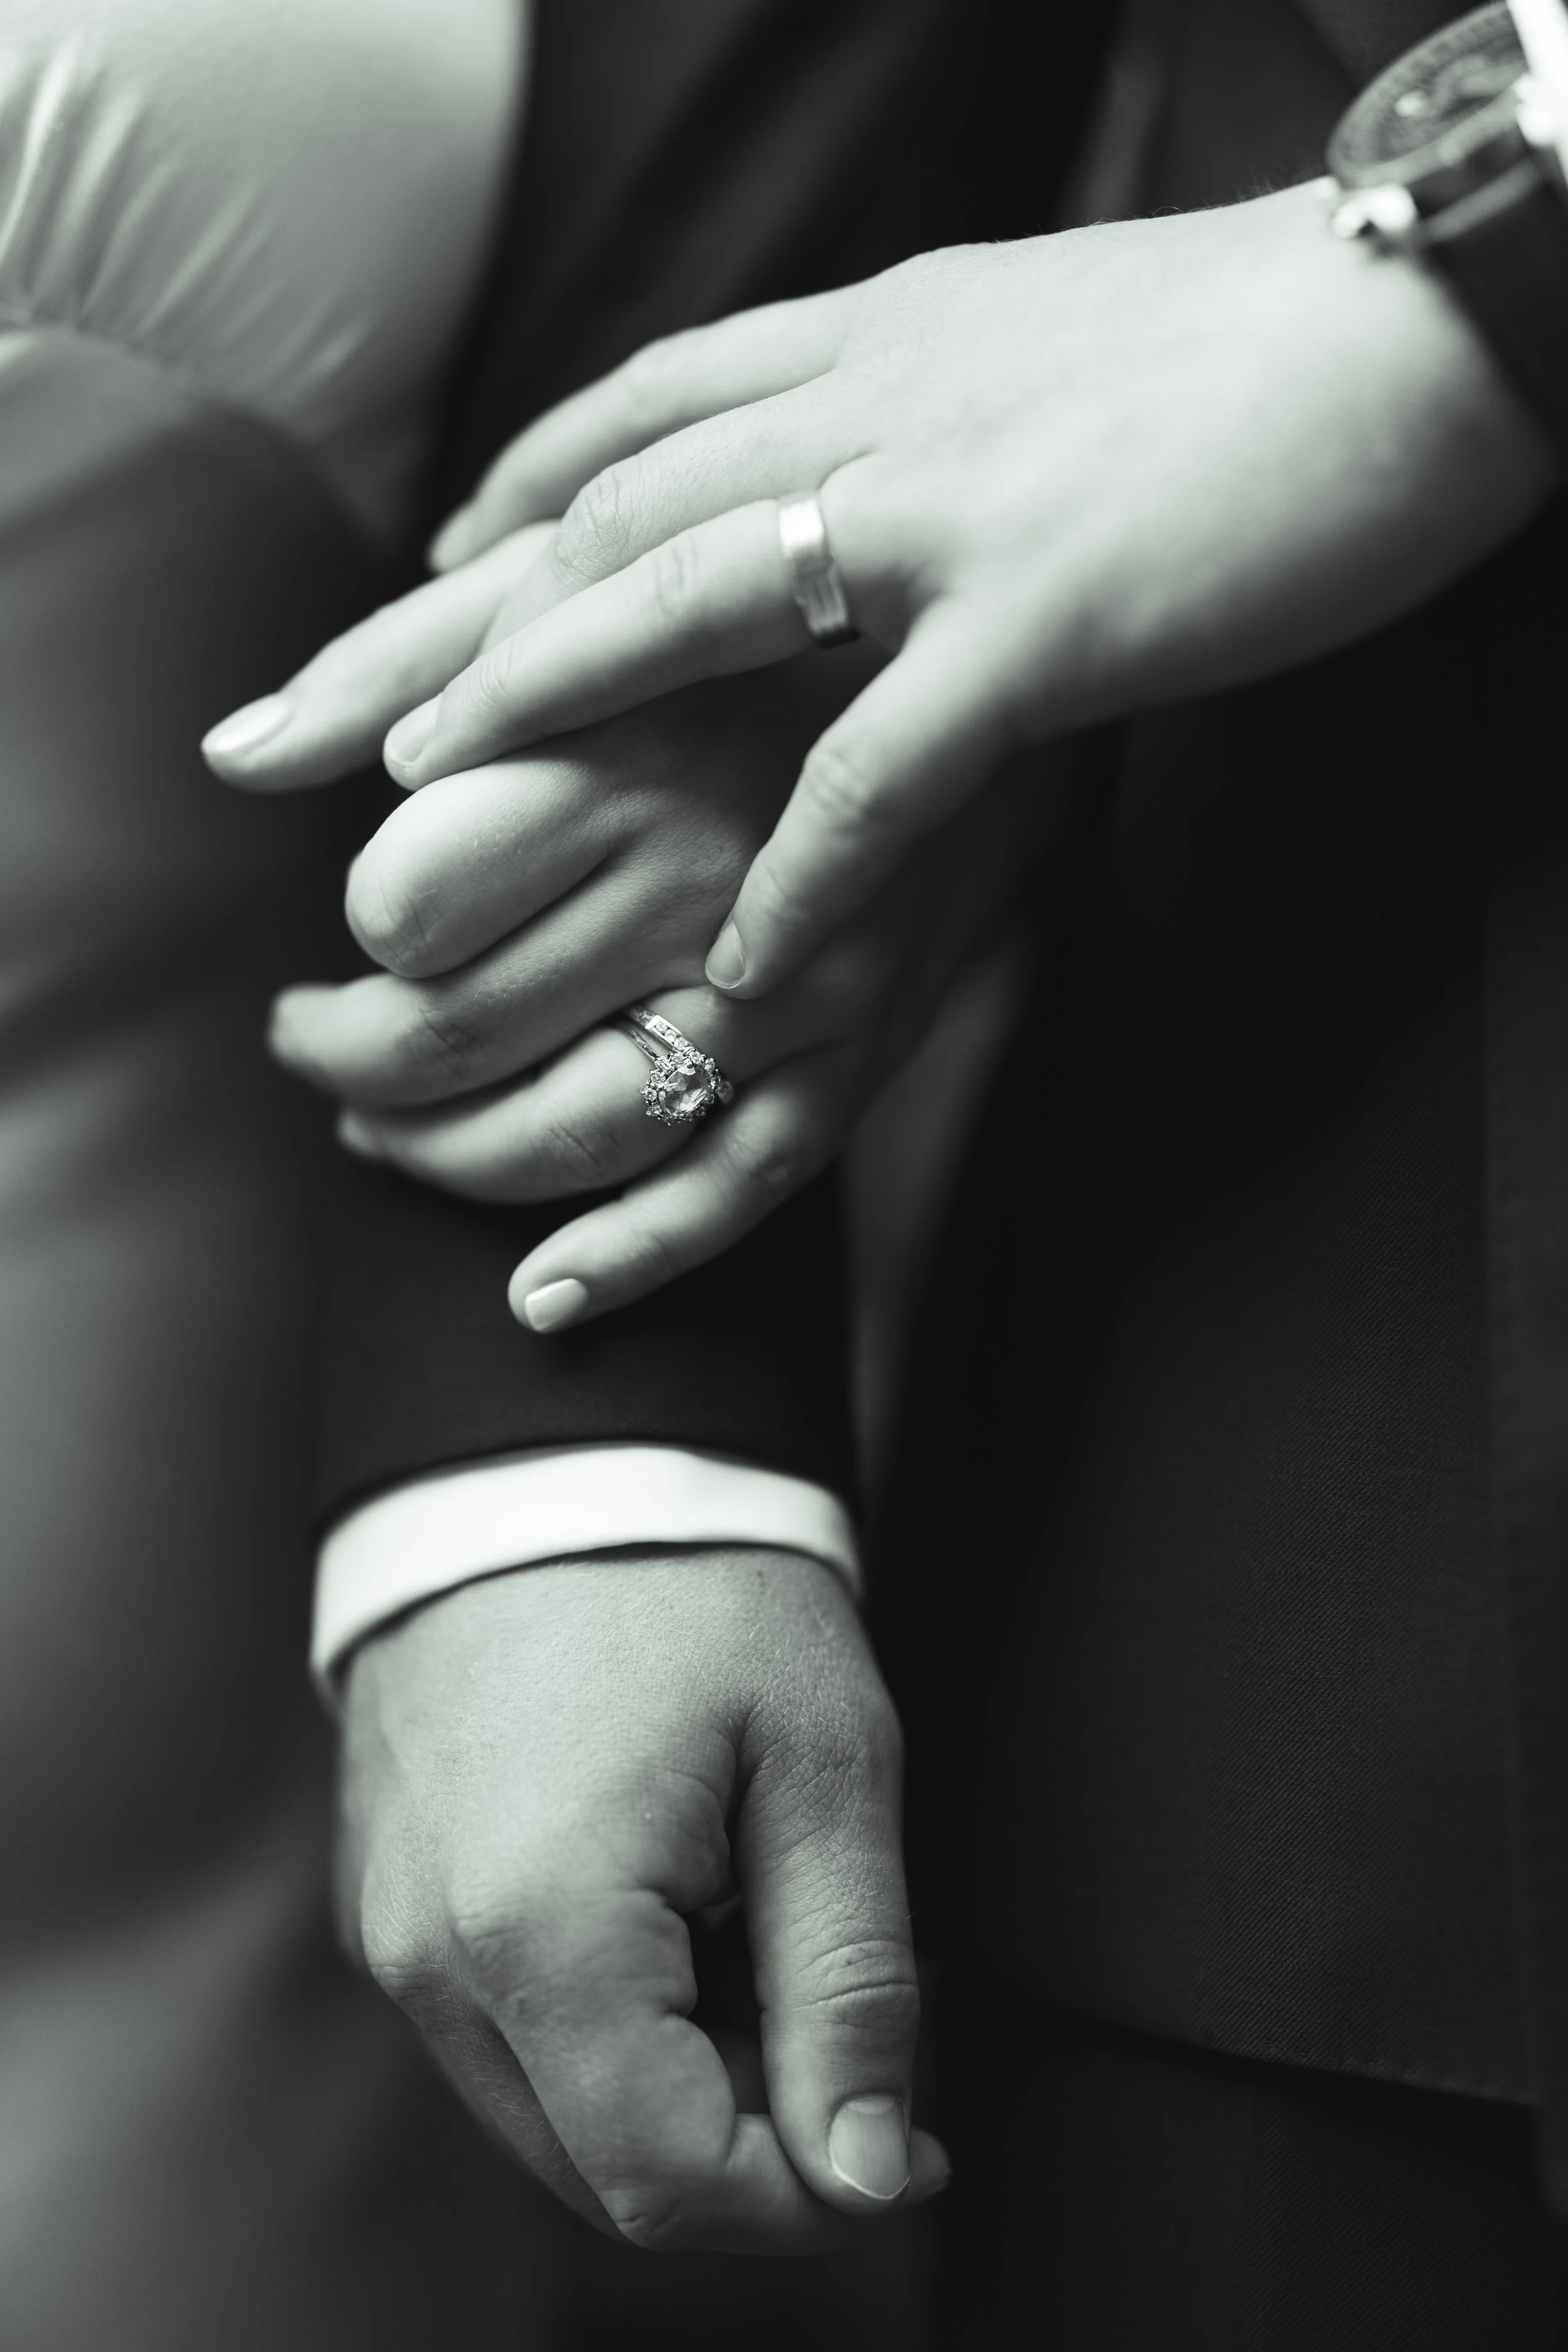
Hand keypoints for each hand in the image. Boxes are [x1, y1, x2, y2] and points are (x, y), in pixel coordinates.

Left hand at [233, 597, 1037, 1325]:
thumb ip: (401, 661)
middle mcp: (698, 875)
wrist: (990, 654)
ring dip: (447, 1165)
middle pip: (457, 1037)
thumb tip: (233, 758)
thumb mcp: (585, 579)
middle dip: (350, 1068)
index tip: (351, 934)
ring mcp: (790, 982)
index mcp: (617, 748)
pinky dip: (626, 1257)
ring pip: (573, 1133)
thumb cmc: (754, 612)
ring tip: (383, 1138)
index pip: (402, 905)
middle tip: (313, 1045)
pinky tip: (537, 1294)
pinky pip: (732, 1191)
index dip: (356, 936)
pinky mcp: (862, 1051)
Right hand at [336, 1546, 947, 2250]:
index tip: (906, 2139)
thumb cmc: (699, 1582)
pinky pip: (501, 2030)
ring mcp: (390, 1931)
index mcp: (538, 1930)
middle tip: (843, 2011)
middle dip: (749, 2138)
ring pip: (552, 2112)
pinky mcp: (385, 1899)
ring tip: (753, 1922)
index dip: (810, 2198)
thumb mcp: (826, 1766)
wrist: (555, 1453)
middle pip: (602, 2172)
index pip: (668, 2186)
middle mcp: (429, 1957)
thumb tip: (864, 2172)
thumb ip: (851, 1986)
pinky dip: (606, 2018)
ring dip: (678, 2078)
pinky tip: (675, 1901)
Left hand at [371, 180, 1553, 995]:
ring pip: (690, 591)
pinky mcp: (1049, 619)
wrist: (1431, 308)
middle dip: (448, 606)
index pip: (642, 404)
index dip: (516, 489)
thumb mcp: (1049, 344)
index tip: (429, 569)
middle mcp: (879, 399)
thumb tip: (872, 442)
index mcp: (882, 334)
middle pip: (605, 497)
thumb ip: (933, 395)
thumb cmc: (1261, 348)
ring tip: (417, 798)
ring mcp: (953, 508)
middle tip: (308, 715)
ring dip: (542, 695)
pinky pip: (884, 766)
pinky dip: (798, 870)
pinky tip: (735, 966)